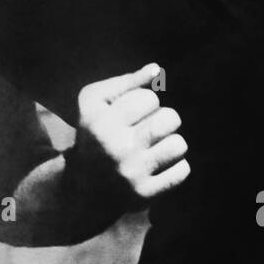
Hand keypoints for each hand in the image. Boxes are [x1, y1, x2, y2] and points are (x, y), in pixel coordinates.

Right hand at [74, 62, 188, 203]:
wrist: (81, 188)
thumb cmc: (95, 135)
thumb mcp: (96, 103)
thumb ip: (125, 83)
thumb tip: (155, 69)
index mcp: (100, 121)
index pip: (150, 98)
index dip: (146, 103)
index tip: (133, 115)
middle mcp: (115, 147)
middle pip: (170, 118)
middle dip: (165, 120)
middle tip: (150, 131)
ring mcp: (131, 173)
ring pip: (179, 144)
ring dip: (173, 144)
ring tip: (157, 148)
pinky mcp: (144, 194)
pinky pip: (182, 171)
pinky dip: (176, 167)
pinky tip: (160, 167)